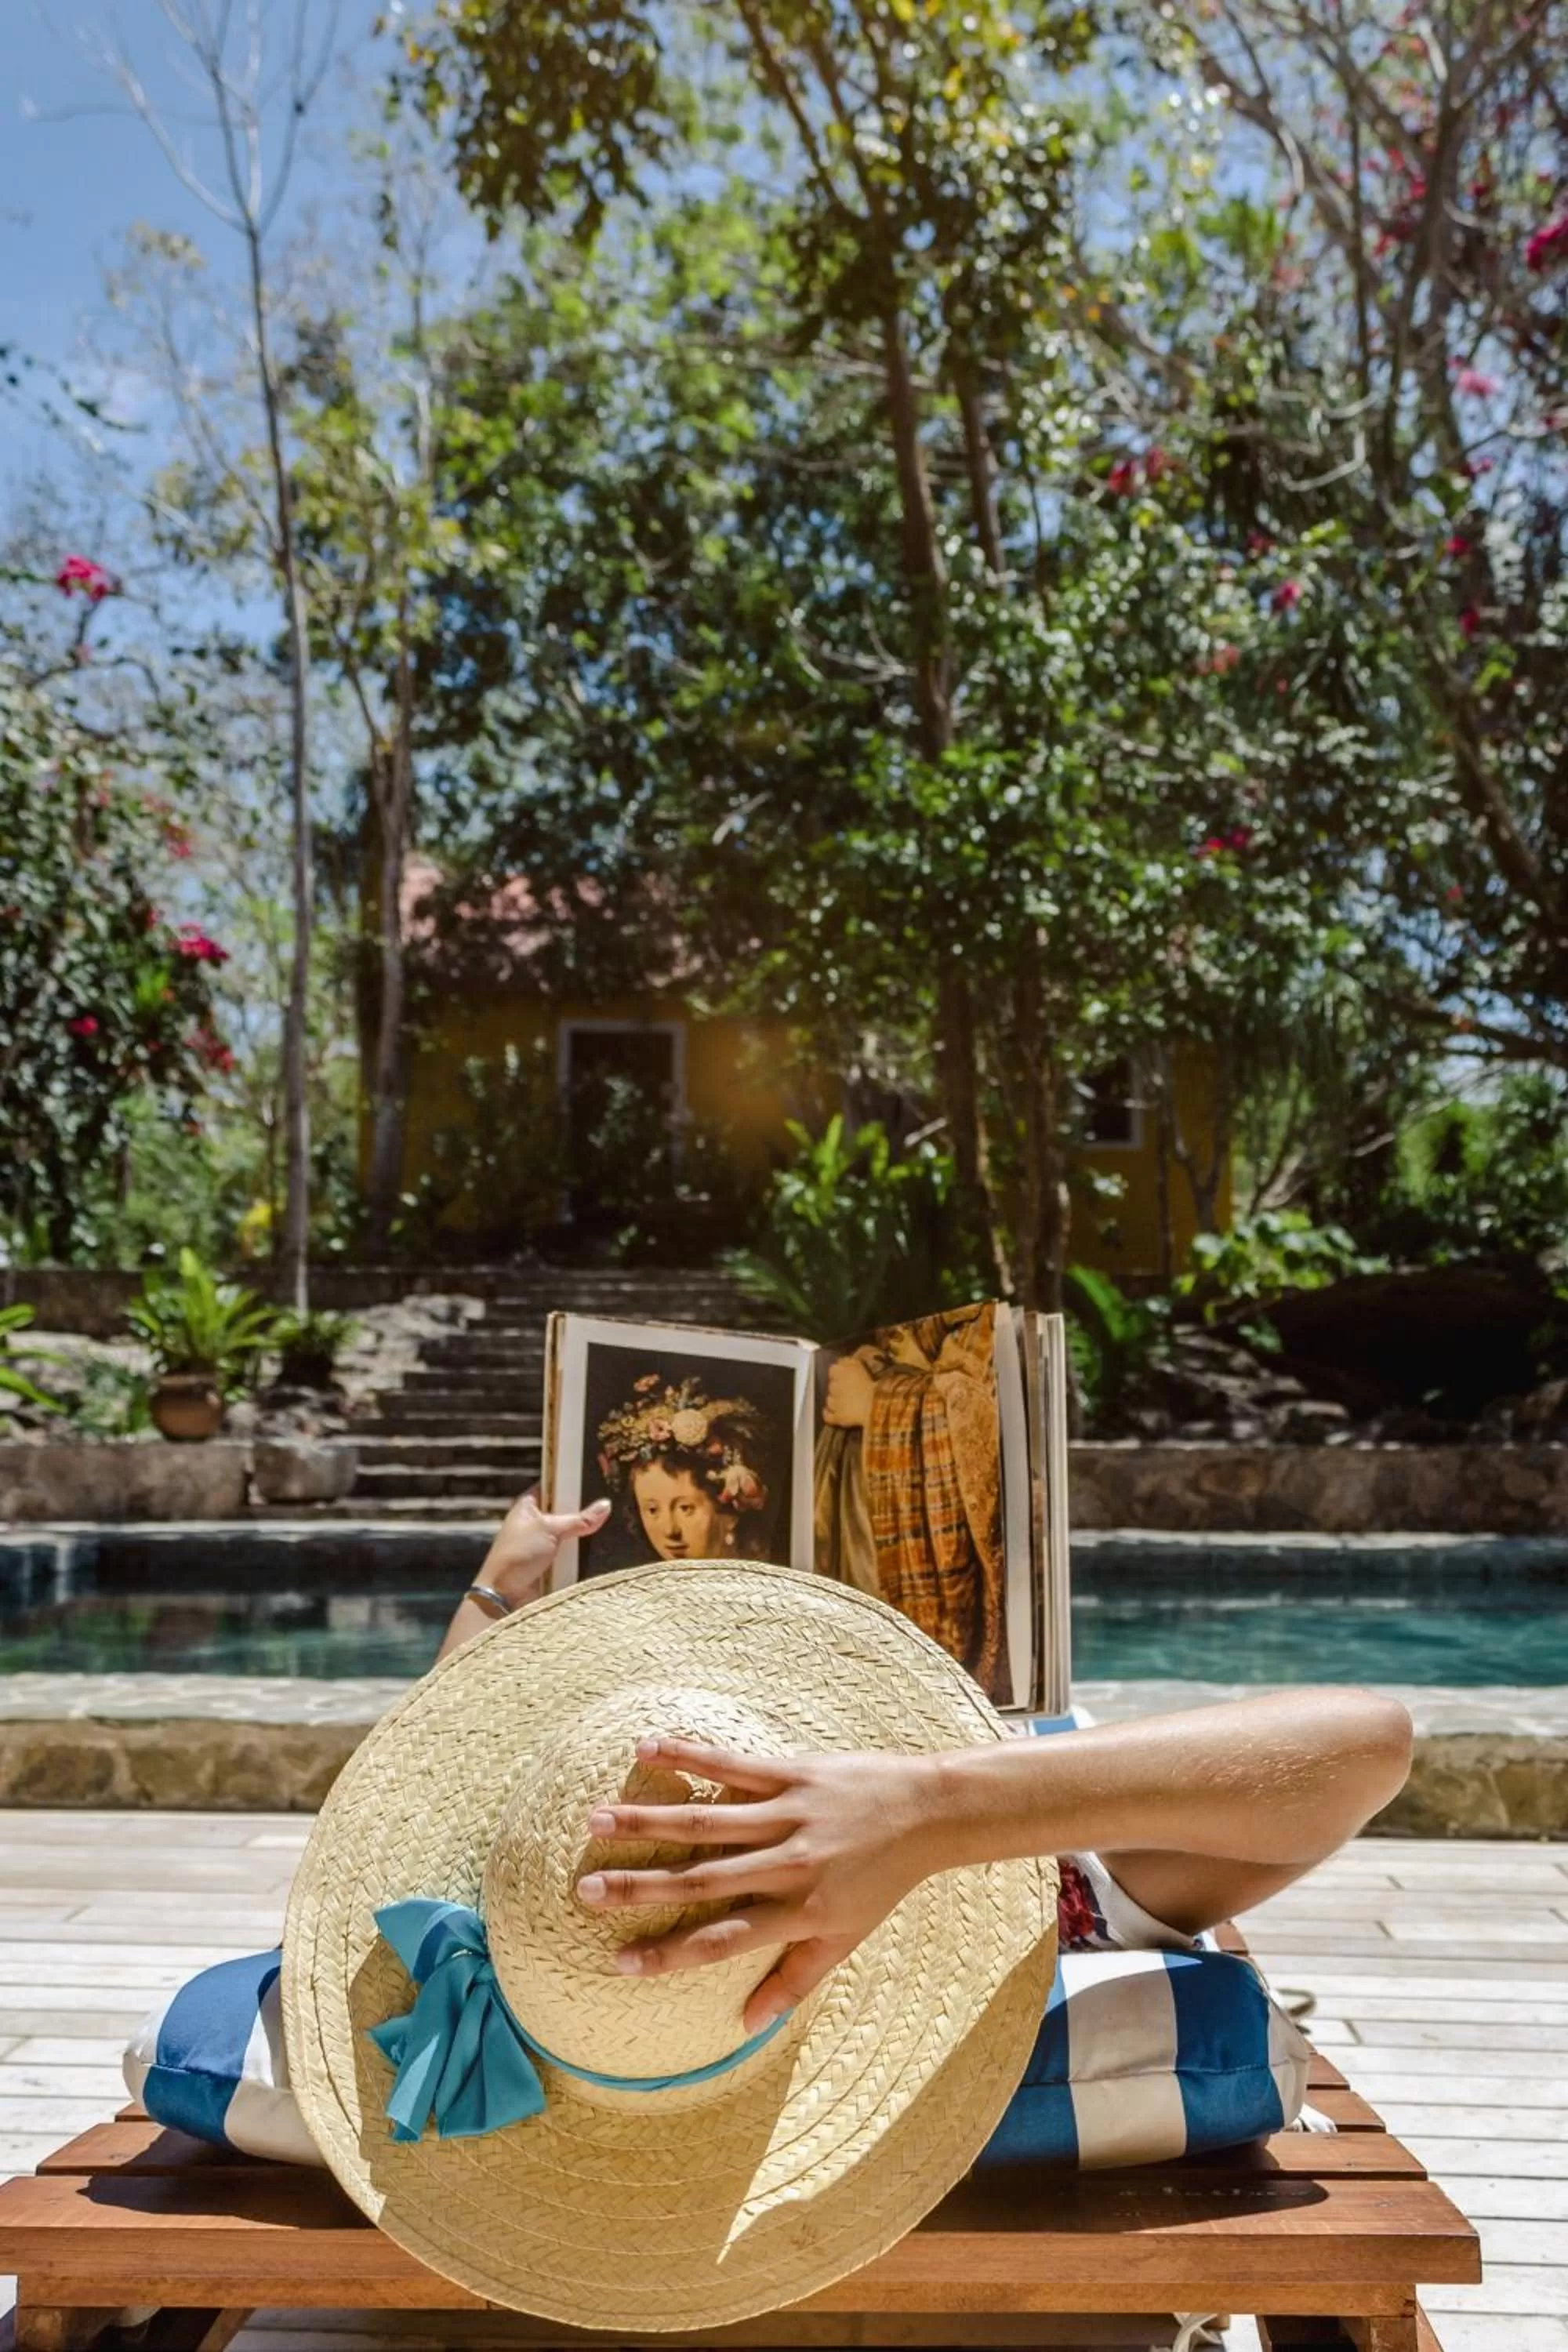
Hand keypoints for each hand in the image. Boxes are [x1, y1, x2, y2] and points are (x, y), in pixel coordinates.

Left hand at [480, 1490, 610, 1607]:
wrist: (504, 1595)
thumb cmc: (517, 1554)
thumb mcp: (549, 1529)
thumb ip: (579, 1519)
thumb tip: (605, 1505)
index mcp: (529, 1505)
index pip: (554, 1485)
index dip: (572, 1481)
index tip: (597, 1477)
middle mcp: (537, 1522)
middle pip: (567, 1510)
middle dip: (585, 1511)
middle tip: (610, 1503)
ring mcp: (545, 1543)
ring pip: (573, 1533)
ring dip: (586, 1534)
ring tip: (613, 1523)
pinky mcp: (553, 1563)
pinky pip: (574, 1553)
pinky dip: (584, 1553)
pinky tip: (603, 1546)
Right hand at [575, 1736, 939, 2031]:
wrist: (927, 1814)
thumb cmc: (882, 1884)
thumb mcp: (844, 1942)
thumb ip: (793, 1981)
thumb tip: (747, 2026)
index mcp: (799, 1913)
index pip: (722, 1941)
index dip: (670, 1955)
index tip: (619, 1964)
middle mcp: (788, 1865)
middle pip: (702, 1880)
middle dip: (639, 1888)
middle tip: (584, 1892)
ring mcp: (789, 1815)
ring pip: (708, 1821)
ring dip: (649, 1821)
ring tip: (596, 1821)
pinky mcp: (793, 1772)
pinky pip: (734, 1765)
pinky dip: (690, 1756)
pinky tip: (648, 1747)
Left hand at [821, 1352, 875, 1429]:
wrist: (877, 1403)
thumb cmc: (873, 1382)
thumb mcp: (860, 1366)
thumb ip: (848, 1361)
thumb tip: (840, 1361)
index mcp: (841, 1372)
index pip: (833, 1369)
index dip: (838, 1373)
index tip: (846, 1376)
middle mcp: (834, 1386)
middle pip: (831, 1385)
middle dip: (838, 1387)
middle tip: (849, 1390)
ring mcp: (834, 1403)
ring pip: (829, 1400)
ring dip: (835, 1401)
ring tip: (845, 1402)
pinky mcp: (838, 1417)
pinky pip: (828, 1416)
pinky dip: (829, 1415)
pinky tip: (833, 1414)